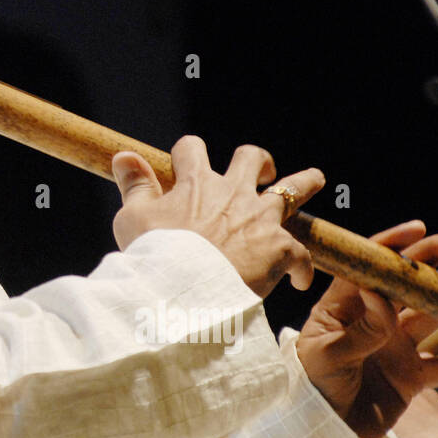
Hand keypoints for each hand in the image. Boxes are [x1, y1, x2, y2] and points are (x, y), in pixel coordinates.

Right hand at [111, 135, 324, 296]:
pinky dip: (301, 266)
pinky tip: (298, 278)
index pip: (191, 148)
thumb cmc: (153, 255)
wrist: (185, 289)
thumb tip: (123, 155)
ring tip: (314, 180)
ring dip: (304, 183)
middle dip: (257, 161)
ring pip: (293, 189)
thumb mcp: (132, 218)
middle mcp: (232, 192)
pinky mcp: (280, 248)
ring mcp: (260, 218)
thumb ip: (134, 185)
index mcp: (196, 183)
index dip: (187, 153)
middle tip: (260, 172)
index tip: (185, 164)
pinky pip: (301, 253)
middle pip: (251, 158)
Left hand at [296, 220, 437, 437]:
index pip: (366, 268)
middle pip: (404, 284)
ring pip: (430, 316)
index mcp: (340, 308)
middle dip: (430, 260)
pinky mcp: (409, 375)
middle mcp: (369, 320)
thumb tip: (379, 293)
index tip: (418, 229)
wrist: (320, 435)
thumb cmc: (310, 389)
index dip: (392, 246)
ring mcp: (391, 345)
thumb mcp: (328, 356)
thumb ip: (359, 328)